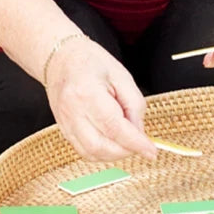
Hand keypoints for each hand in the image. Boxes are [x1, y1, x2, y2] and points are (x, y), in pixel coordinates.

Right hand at [43, 36, 155, 162]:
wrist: (62, 58)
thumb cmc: (92, 62)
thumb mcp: (122, 76)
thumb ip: (134, 105)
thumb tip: (140, 133)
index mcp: (88, 93)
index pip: (114, 127)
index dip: (135, 143)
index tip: (151, 151)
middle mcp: (73, 111)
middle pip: (100, 146)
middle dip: (125, 151)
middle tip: (140, 144)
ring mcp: (65, 122)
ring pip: (91, 153)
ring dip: (114, 155)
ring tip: (127, 142)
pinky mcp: (63, 129)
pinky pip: (83, 151)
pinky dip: (101, 153)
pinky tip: (112, 144)